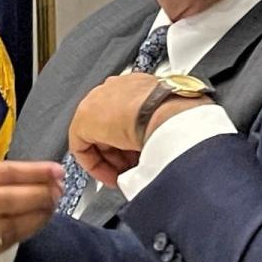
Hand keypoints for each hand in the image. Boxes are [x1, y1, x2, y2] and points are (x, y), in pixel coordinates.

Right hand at [0, 160, 63, 261]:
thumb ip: (13, 177)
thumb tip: (53, 175)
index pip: (5, 172)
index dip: (35, 172)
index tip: (58, 171)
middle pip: (8, 197)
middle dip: (39, 194)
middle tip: (59, 190)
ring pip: (10, 221)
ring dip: (39, 212)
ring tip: (52, 204)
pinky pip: (9, 238)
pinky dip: (30, 227)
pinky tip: (40, 219)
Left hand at [69, 73, 213, 185]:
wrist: (167, 112)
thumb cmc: (179, 114)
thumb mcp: (173, 120)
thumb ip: (164, 128)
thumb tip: (169, 146)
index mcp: (140, 84)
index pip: (131, 114)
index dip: (134, 141)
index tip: (141, 156)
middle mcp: (117, 88)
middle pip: (112, 127)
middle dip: (122, 152)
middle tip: (133, 169)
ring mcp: (98, 101)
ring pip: (99, 138)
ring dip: (112, 160)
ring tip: (127, 174)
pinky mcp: (83, 119)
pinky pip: (83, 147)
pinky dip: (95, 165)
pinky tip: (110, 176)